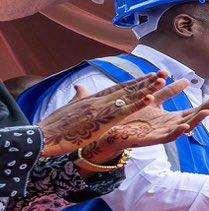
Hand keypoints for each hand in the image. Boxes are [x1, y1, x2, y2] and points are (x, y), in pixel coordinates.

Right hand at [37, 73, 171, 156]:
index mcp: (91, 100)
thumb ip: (79, 97)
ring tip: (162, 80)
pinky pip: (122, 111)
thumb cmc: (53, 127)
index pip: (117, 88)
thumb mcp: (69, 109)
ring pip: (128, 97)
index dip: (134, 82)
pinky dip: (136, 104)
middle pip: (125, 89)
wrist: (42, 137)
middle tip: (163, 73)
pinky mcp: (100, 121)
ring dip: (145, 88)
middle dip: (145, 82)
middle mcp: (97, 101)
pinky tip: (149, 98)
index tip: (148, 75)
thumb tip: (79, 87)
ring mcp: (99, 110)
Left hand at [78, 84, 208, 164]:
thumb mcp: (111, 101)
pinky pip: (168, 138)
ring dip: (196, 119)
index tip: (190, 80)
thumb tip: (83, 83)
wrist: (95, 138)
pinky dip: (178, 133)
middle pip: (186, 114)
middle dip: (203, 107)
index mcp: (153, 111)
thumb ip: (106, 91)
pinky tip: (187, 127)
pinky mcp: (150, 140)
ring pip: (182, 126)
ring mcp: (156, 131)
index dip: (180, 90)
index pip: (172, 99)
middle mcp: (158, 121)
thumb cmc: (105, 121)